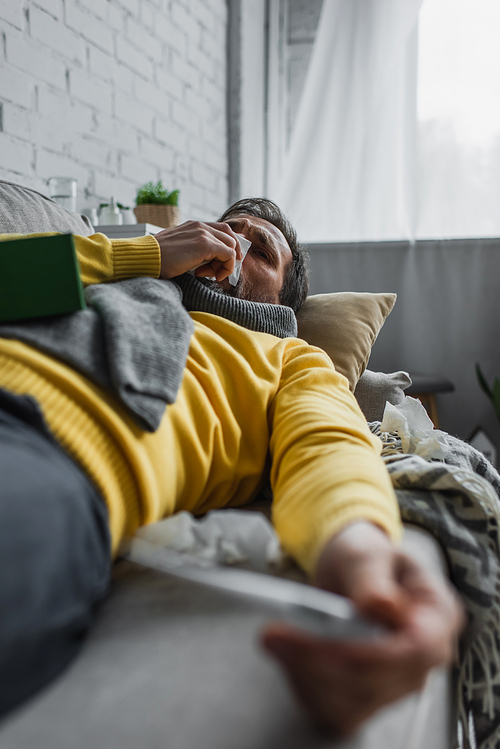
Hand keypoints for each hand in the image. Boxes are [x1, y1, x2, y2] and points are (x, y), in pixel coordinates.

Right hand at [155, 221, 242, 280]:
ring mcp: (204, 234)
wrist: (146, 258)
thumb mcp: (179, 249)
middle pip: (230, 237)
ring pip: (232, 246)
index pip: (222, 231)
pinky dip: (226, 268)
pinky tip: (211, 276)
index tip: (220, 263)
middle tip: (215, 271)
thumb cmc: (158, 258)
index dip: (227, 247)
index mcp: (194, 225)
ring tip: (209, 274)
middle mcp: (200, 226)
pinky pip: (229, 255)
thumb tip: (208, 263)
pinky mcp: (205, 245)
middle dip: (227, 256)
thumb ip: (194, 249)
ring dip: (225, 263)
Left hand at [262, 522, 463, 735]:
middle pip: (377, 683)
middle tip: (275, 635)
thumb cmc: (364, 558)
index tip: (327, 646)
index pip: (418, 650)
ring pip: (353, 705)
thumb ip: (371, 578)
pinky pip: (335, 712)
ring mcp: (397, 683)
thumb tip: (380, 606)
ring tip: (277, 639)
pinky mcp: (368, 698)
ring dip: (306, 676)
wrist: (350, 571)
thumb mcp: (366, 553)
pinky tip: (289, 657)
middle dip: (321, 662)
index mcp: (437, 616)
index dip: (372, 655)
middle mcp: (424, 658)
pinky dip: (304, 687)